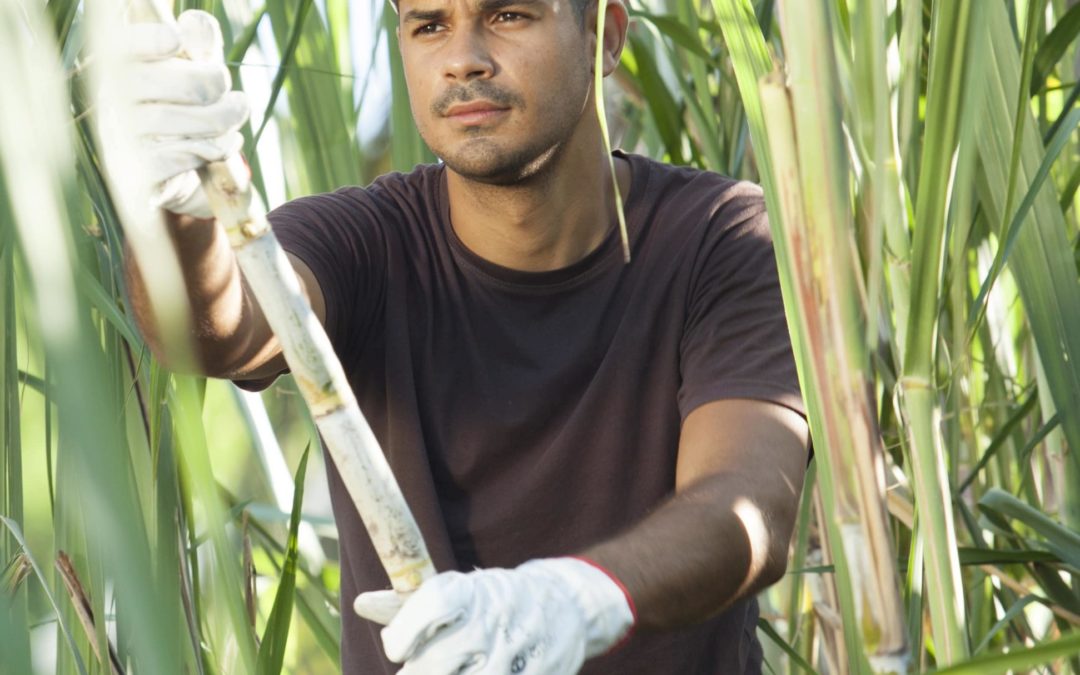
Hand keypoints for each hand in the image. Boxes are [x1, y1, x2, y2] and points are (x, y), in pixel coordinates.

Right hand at [123, 10, 248, 217]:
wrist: (174, 181)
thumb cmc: (185, 117)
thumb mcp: (194, 77)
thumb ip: (199, 49)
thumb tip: (195, 23)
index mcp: (121, 68)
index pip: (123, 46)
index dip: (146, 40)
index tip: (175, 40)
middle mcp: (111, 100)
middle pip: (161, 80)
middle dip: (211, 84)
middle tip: (238, 98)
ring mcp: (118, 138)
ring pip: (171, 119)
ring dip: (219, 120)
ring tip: (235, 120)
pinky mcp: (135, 174)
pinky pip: (177, 155)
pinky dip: (211, 150)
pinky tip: (221, 148)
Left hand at [353, 558, 634, 674]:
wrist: (567, 601)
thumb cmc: (496, 599)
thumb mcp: (458, 590)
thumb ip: (410, 604)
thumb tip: (361, 604)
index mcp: (471, 590)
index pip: (432, 604)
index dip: (405, 631)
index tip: (396, 648)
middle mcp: (495, 615)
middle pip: (438, 661)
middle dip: (419, 674)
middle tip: (417, 671)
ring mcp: (520, 648)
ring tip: (447, 673)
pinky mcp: (544, 672)